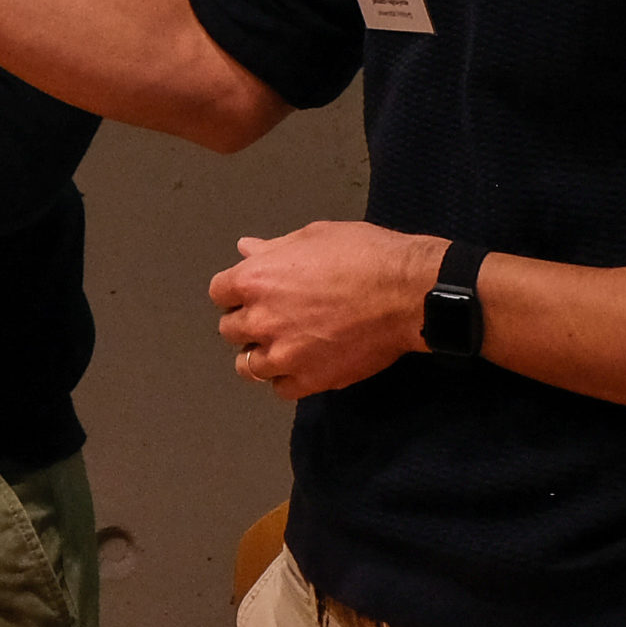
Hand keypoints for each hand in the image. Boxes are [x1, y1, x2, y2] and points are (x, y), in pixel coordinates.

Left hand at [208, 221, 443, 400]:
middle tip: (272, 317)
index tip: (252, 293)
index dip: (236, 291)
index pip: (219, 292)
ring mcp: (284, 354)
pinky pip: (281, 389)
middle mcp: (261, 320)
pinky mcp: (311, 380)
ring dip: (261, 354)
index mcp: (255, 280)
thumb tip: (246, 249)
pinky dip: (287, 380)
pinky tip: (302, 365)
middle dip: (247, 322)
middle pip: (229, 330)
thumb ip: (272, 249)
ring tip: (283, 345)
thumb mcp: (311, 237)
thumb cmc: (362, 255)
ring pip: (248, 366)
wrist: (406, 292)